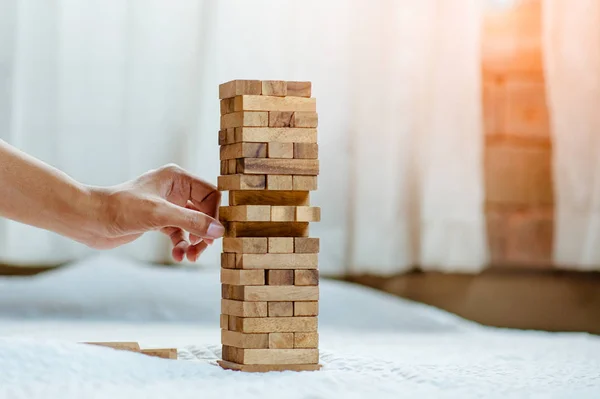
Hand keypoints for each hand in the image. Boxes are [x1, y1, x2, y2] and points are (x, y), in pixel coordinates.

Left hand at [88, 164, 223, 261]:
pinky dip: (181, 246)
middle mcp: (174, 189)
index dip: (215, 215)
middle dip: (203, 232)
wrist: (89, 220)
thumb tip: (219, 230)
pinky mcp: (158, 221)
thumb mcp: (160, 215)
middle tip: (201, 250)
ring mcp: (167, 206)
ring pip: (192, 225)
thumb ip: (192, 221)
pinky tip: (176, 256)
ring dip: (193, 242)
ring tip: (189, 257)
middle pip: (204, 211)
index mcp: (177, 178)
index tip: (214, 235)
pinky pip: (179, 234)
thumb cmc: (120, 208)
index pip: (210, 194)